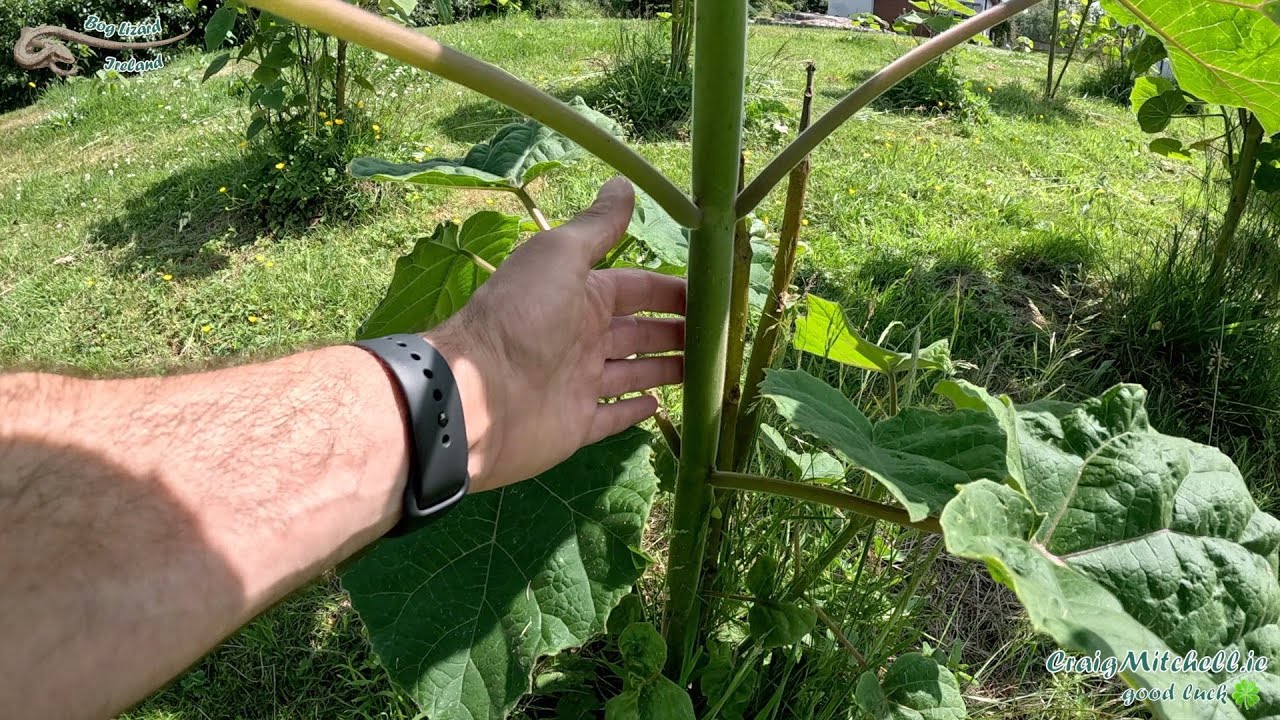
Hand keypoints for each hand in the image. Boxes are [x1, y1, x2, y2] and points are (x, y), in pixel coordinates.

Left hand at [427, 178, 685, 491]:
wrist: (478, 393)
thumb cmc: (521, 317)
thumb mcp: (560, 257)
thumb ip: (596, 226)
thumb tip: (623, 180)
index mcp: (578, 295)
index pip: (635, 289)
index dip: (671, 291)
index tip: (712, 295)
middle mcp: (580, 337)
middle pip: (638, 331)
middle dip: (676, 330)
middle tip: (719, 336)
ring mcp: (578, 382)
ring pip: (633, 372)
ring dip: (666, 368)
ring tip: (707, 368)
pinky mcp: (576, 424)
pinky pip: (613, 415)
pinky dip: (635, 410)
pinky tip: (661, 406)